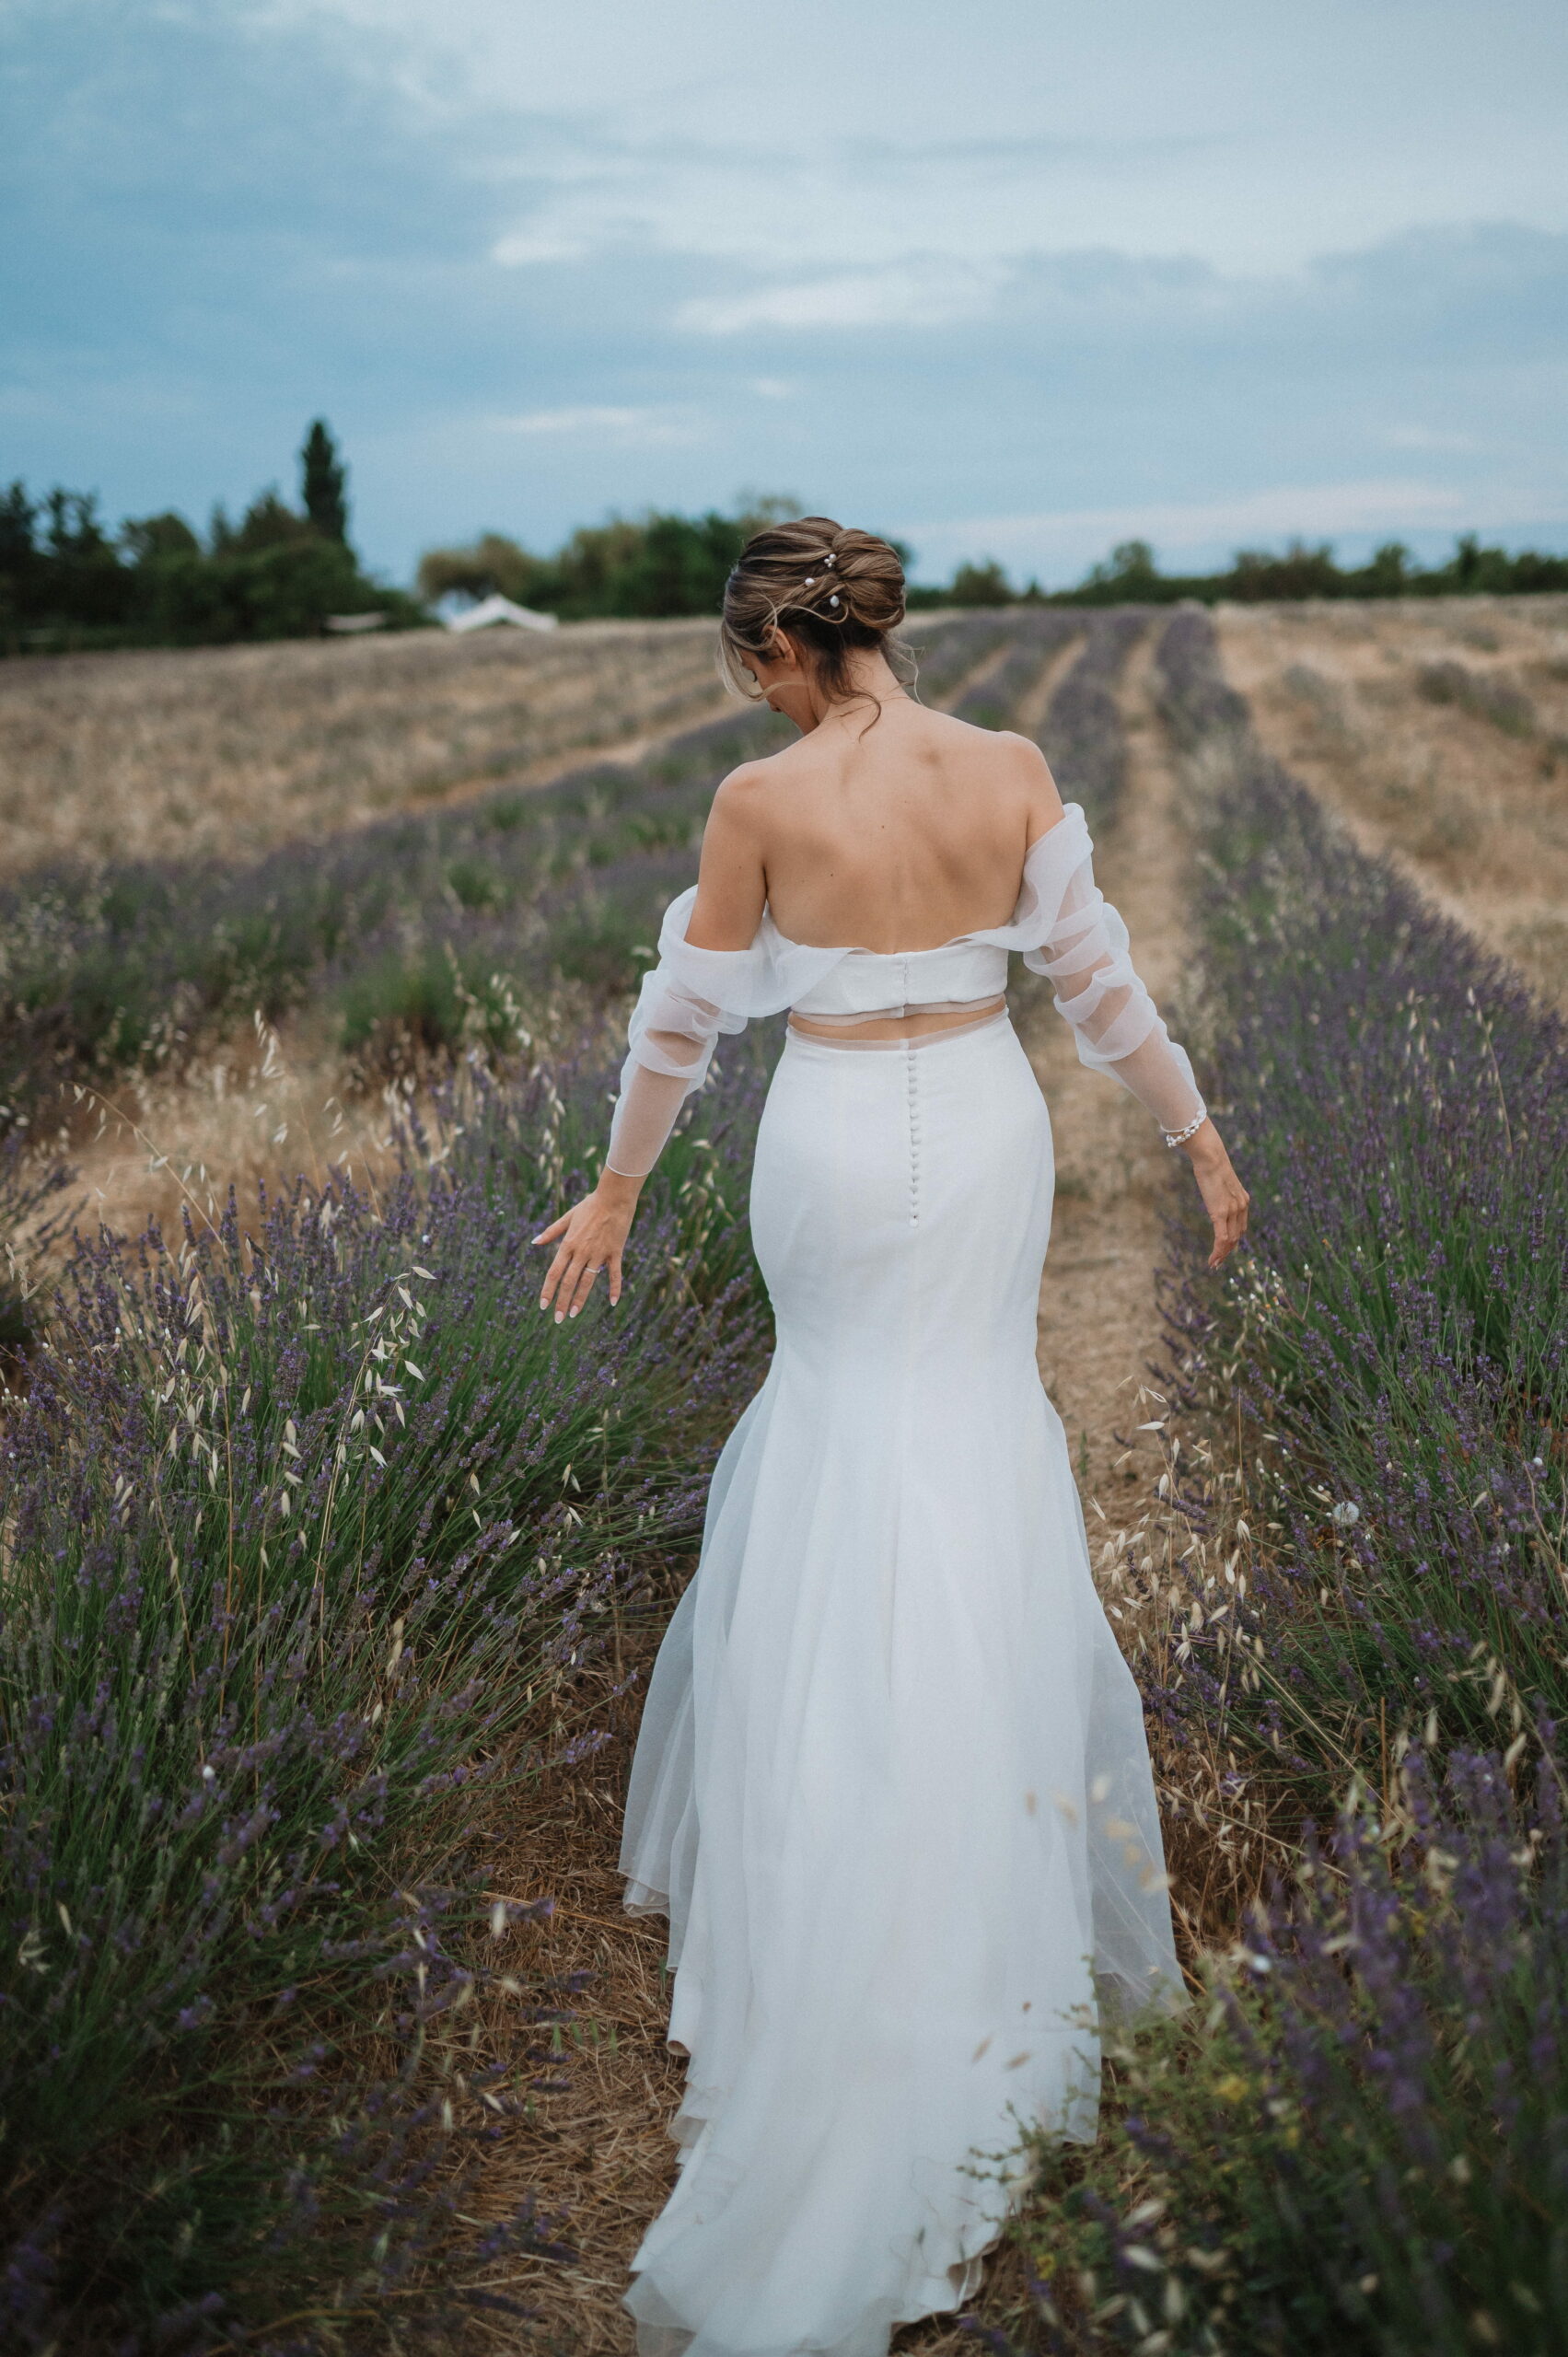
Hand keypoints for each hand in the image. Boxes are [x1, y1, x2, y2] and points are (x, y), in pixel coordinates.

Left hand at [532, 1170, 640, 1320]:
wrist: (614, 1197)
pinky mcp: (615, 1252)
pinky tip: (612, 1303)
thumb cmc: (590, 1205)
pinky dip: (614, 1288)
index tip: (543, 1305)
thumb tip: (534, 1242)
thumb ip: (551, 1232)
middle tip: (558, 1319)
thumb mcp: (567, 1217)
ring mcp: (599, 1253)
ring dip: (580, 1300)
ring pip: (588, 1281)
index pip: (554, 1272)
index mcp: (568, 1244)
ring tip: (574, 1314)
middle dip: (562, 1302)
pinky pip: (615, 1274)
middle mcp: (581, 1251)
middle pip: (569, 1282)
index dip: (548, 1290)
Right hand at [1184, 1124, 1249, 1269]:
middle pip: (1237, 1236)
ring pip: (1230, 1240)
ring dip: (1222, 1254)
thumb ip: (1220, 1190)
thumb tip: (1213, 1188)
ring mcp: (1232, 1210)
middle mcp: (1241, 1207)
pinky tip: (1212, 1259)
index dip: (1234, 1240)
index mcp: (1243, 1200)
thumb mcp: (1219, 1180)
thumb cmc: (1211, 1163)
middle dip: (1228, 1251)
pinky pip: (1221, 1237)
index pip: (1241, 1226)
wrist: (1211, 1157)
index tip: (1227, 1249)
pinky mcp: (1220, 1212)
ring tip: (1213, 1264)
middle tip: (1218, 1262)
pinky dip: (1218, 1251)